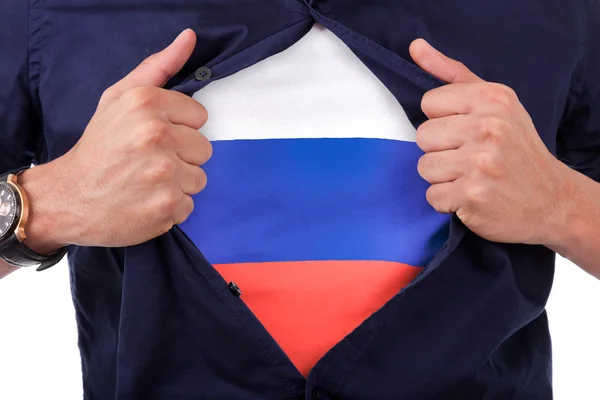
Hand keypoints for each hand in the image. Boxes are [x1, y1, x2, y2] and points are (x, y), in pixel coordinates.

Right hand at [20, 29, 211, 250]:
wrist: (69, 196)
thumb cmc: (99, 146)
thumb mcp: (120, 98)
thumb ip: (158, 67)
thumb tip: (190, 37)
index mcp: (146, 103)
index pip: (200, 117)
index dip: (178, 128)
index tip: (154, 137)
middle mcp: (156, 135)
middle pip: (204, 148)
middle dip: (181, 156)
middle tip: (148, 162)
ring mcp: (162, 174)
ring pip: (199, 178)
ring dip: (178, 184)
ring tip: (147, 182)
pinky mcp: (166, 206)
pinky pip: (189, 205)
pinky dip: (170, 208)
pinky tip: (146, 202)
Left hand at [409, 39, 566, 244]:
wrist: (551, 200)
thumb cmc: (517, 148)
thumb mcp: (496, 103)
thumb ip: (453, 75)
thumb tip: (416, 48)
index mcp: (493, 98)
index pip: (429, 102)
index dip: (442, 120)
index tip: (466, 131)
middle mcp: (488, 127)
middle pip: (422, 135)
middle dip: (440, 150)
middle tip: (470, 158)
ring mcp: (480, 162)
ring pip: (424, 166)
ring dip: (442, 177)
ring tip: (470, 177)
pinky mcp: (472, 194)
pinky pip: (432, 196)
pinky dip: (447, 202)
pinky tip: (470, 197)